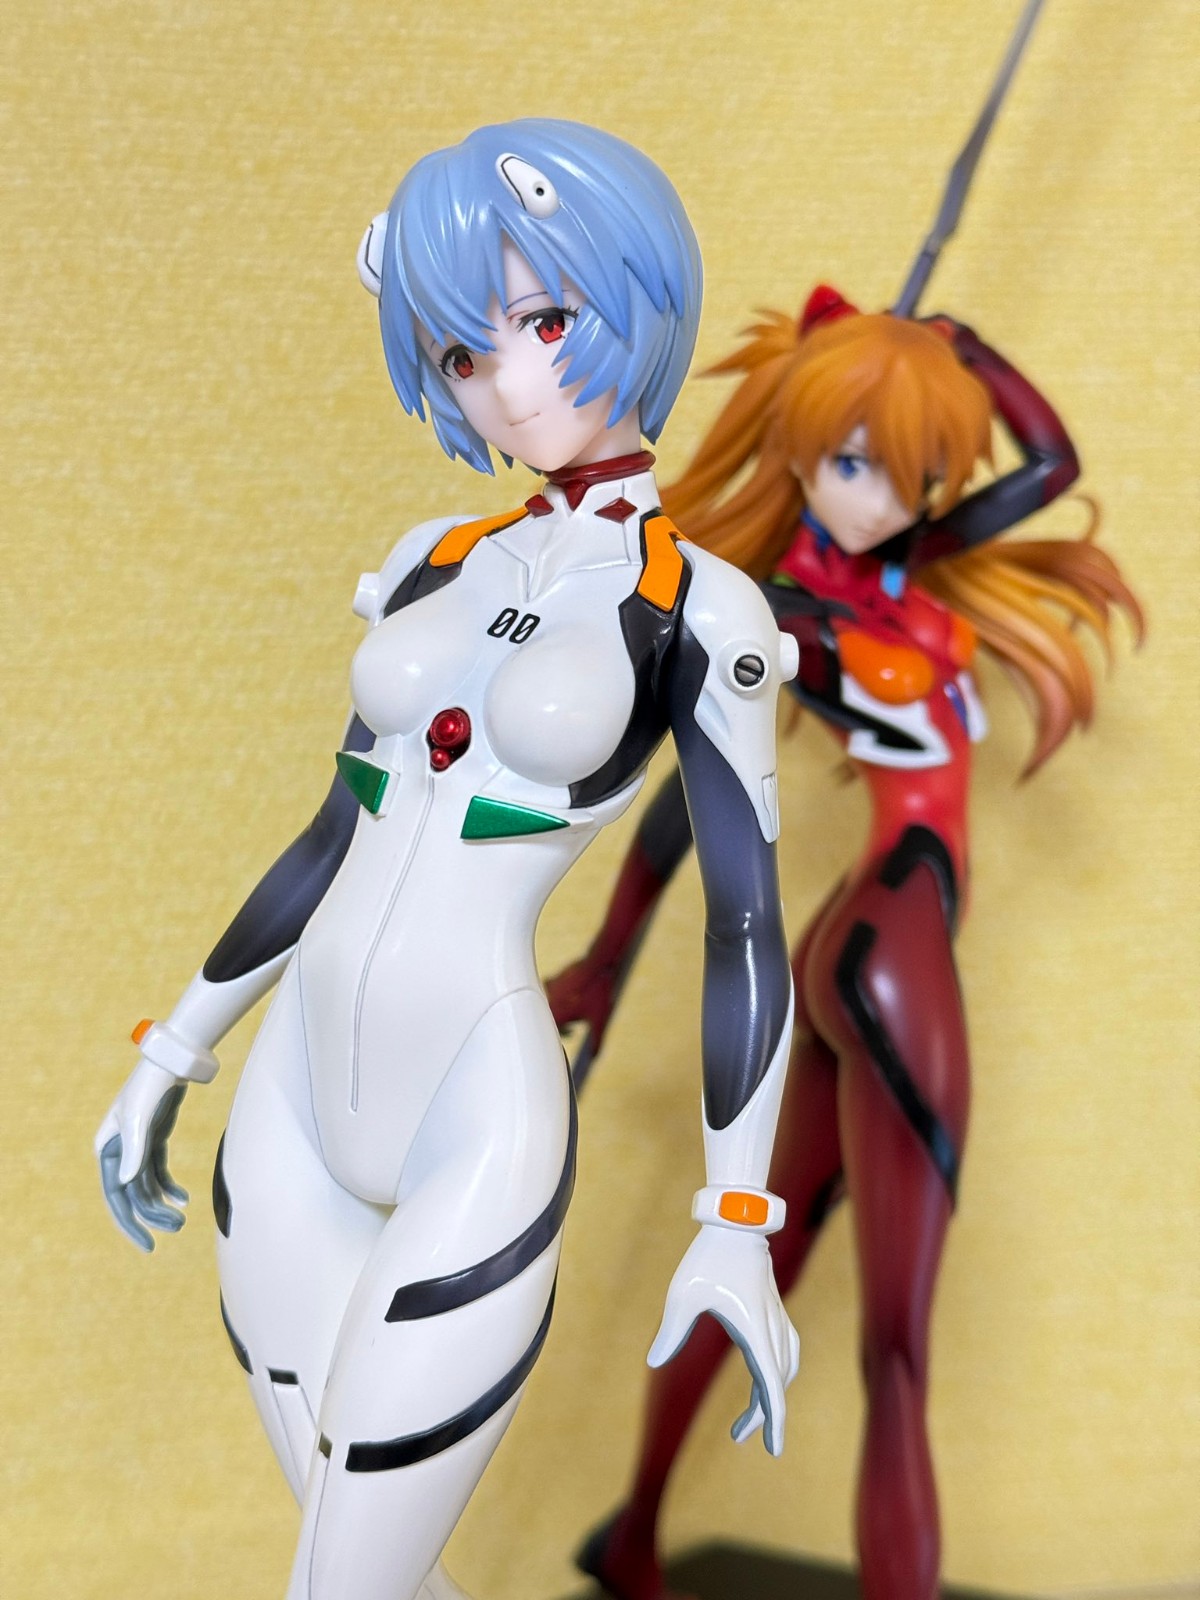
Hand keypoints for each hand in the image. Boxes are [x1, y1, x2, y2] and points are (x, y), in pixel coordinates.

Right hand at [95, 1058, 189, 1250]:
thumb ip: (133, 1152)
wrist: (171, 1063)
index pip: (115, 1196)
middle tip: (177, 1229)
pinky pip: (159, 1172)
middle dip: (152, 1216)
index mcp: (107, 1150)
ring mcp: (137, 1147)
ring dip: (163, 1204)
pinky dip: (170, 1187)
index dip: (129, 1223)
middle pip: (133, 1195)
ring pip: (148, 1186)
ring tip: (182, 1220)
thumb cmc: (150, 1087)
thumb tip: (124, 1184)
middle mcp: (118, 1151)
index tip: (146, 1243)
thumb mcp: (139, 1119)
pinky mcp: (154, 1140)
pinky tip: (183, 1199)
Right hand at [544, 953, 625, 1086]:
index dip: (560, 1036)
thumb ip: (596, 1041)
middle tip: (572, 1025)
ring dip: (558, 1008)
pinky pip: (551, 990)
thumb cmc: (598, 992)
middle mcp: (550, 1002)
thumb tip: (593, 1057)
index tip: (570, 1034)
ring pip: (549, 1004)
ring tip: (574, 1007)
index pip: (550, 1033)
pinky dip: (558, 994)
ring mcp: (550, 989)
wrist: (597, 965)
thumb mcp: (600, 1020)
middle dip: (560, 1023)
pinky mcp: (554, 978)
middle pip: (547, 1018)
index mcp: (558, 1015)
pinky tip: (571, 994)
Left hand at [648, 1225, 799, 1455]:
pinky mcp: (772, 1305)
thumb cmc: (708, 1256)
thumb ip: (672, 1330)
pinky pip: (785, 1347)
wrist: (736, 1220)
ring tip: (750, 1415)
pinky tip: (767, 1373)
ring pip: (783, 1365)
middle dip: (763, 1412)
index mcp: (754, 1330)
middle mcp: (770, 1327)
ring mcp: (775, 1315)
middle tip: (739, 1436)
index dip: (773, 1420)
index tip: (773, 1449)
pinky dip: (778, 1368)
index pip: (770, 1386)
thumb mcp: (683, 1293)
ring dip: (771, 1391)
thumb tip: (654, 1362)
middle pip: (776, 1381)